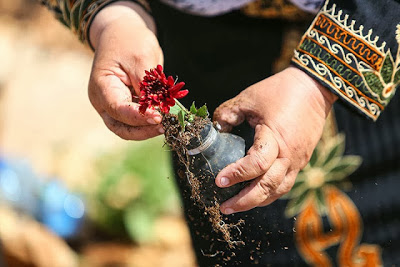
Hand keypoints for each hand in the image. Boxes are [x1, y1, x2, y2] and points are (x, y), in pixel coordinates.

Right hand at [88, 2, 163, 139]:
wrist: (122, 33)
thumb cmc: (129, 41)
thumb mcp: (141, 57)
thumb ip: (147, 84)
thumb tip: (156, 108)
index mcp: (102, 87)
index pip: (118, 109)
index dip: (139, 116)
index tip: (158, 117)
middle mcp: (104, 101)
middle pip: (121, 127)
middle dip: (143, 130)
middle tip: (165, 126)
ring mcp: (113, 106)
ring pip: (128, 129)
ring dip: (148, 129)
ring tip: (168, 123)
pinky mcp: (125, 106)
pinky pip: (136, 121)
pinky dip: (149, 122)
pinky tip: (165, 118)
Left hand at [213, 67, 336, 213]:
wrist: (314, 88)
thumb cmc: (280, 91)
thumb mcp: (248, 98)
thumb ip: (228, 114)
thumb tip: (214, 130)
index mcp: (276, 137)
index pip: (256, 165)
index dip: (236, 174)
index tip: (219, 180)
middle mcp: (290, 154)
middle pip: (268, 187)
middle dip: (245, 201)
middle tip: (224, 207)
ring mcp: (298, 160)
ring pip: (278, 190)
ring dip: (257, 201)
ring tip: (236, 206)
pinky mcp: (301, 160)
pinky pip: (285, 183)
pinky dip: (269, 192)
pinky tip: (254, 194)